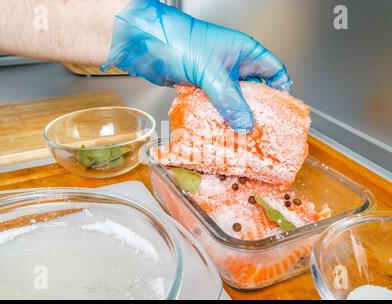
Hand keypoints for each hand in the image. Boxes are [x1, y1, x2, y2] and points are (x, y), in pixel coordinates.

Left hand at [102, 0, 291, 132]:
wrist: (150, 44)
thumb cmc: (182, 43)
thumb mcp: (212, 74)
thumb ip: (230, 100)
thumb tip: (245, 124)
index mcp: (245, 52)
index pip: (273, 70)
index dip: (280, 89)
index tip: (281, 110)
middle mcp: (234, 64)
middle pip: (254, 89)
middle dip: (257, 109)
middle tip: (261, 129)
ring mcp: (218, 76)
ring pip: (234, 99)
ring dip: (236, 115)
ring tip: (242, 134)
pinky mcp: (202, 87)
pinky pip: (217, 104)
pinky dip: (219, 116)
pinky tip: (222, 129)